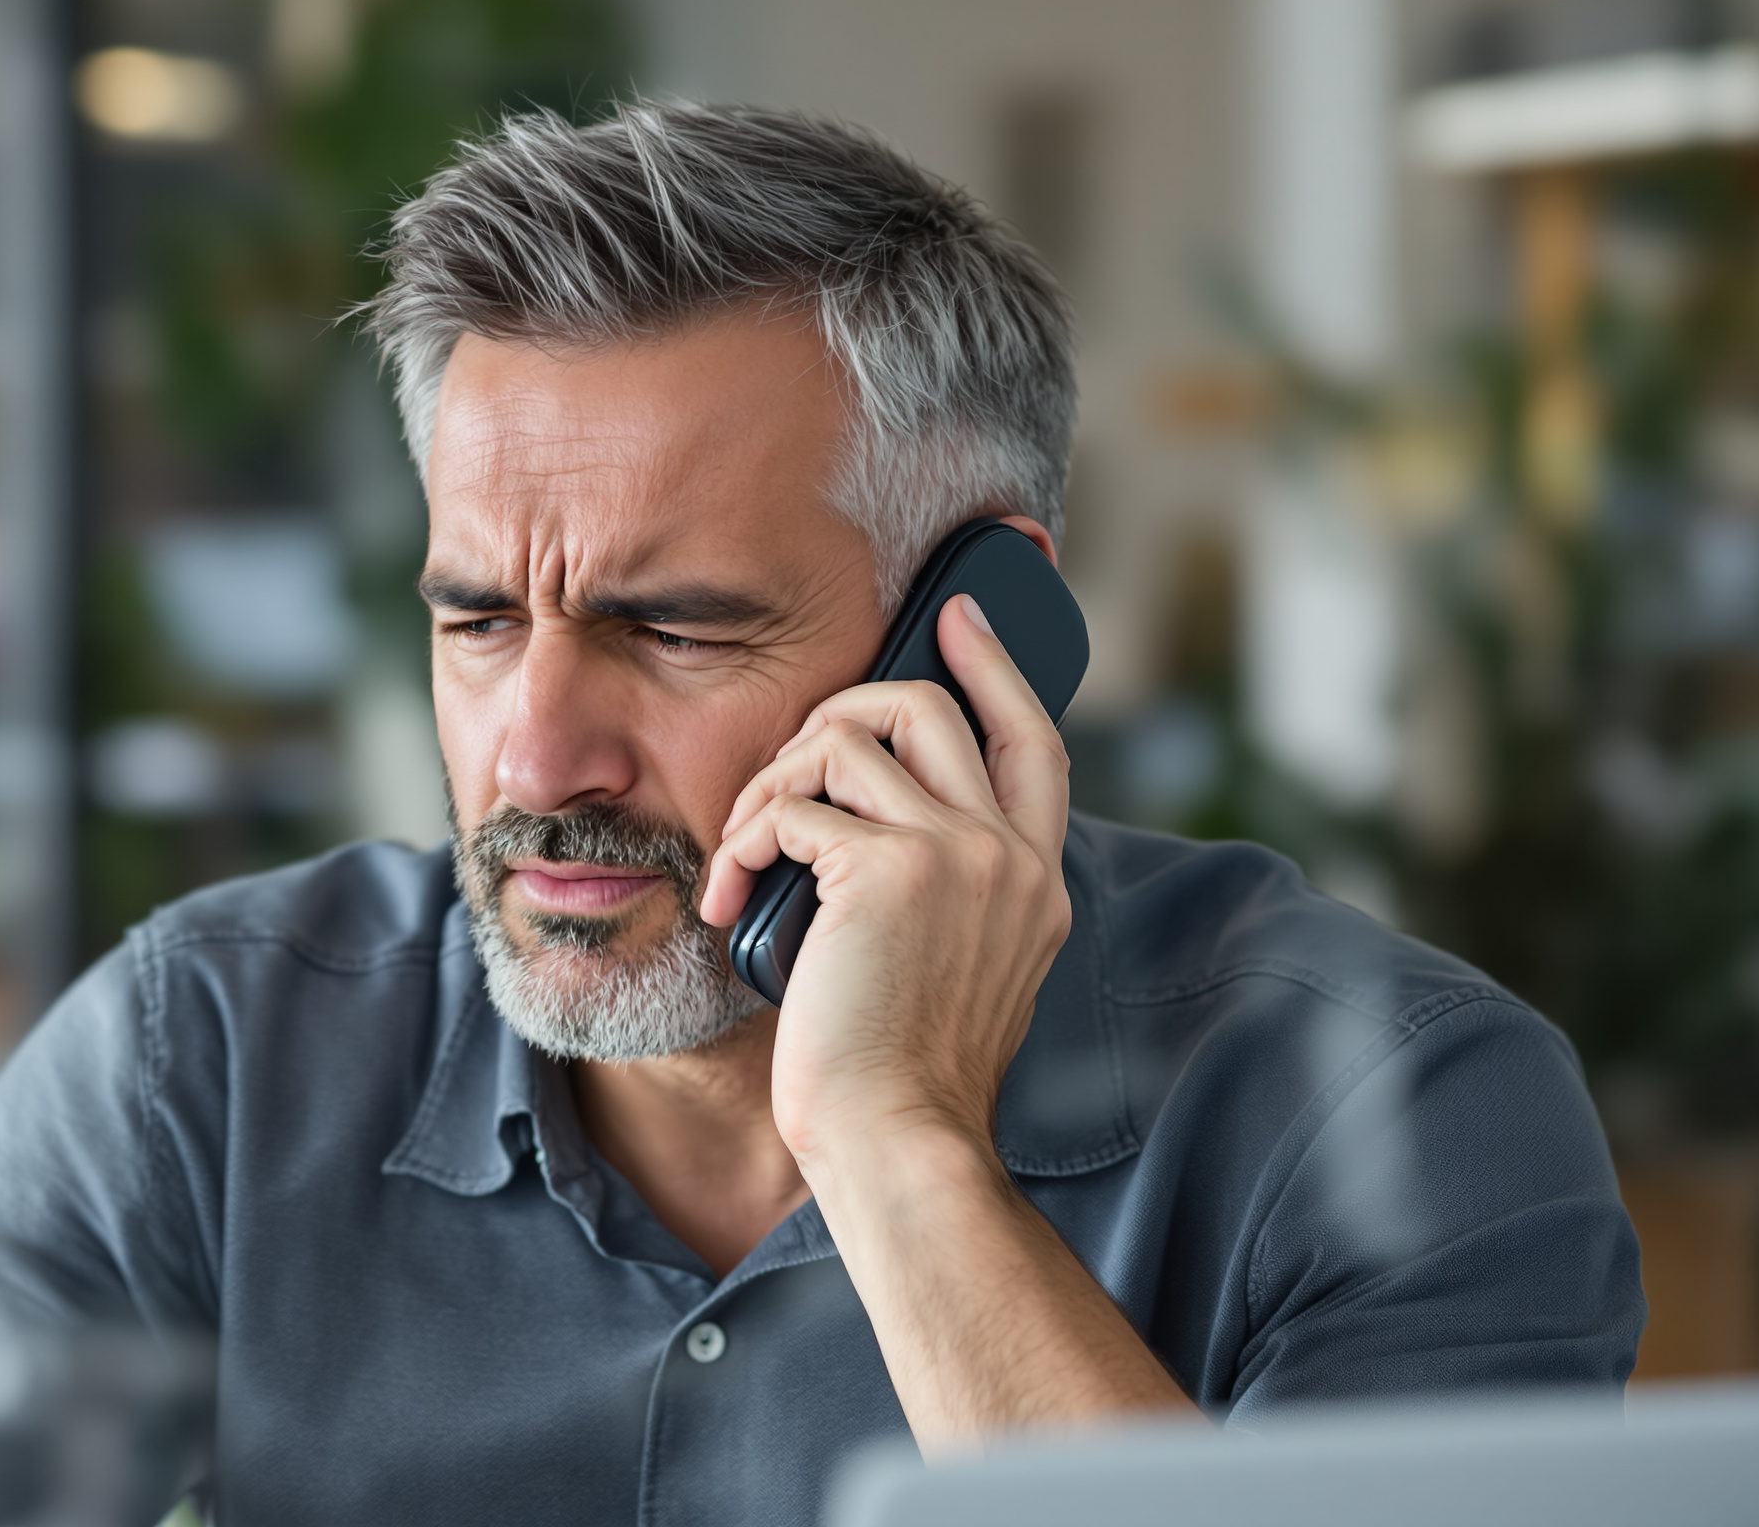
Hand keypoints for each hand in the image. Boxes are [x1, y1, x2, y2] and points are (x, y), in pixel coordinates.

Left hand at [700, 594, 1072, 1167]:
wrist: (897, 1139)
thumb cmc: (900, 1078)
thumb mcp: (955, 971)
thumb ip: (947, 895)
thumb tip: (869, 837)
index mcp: (1035, 882)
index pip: (1033, 739)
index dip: (993, 668)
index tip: (956, 618)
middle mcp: (1008, 856)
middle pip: (928, 705)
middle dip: (836, 710)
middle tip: (784, 765)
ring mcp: (955, 855)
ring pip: (846, 739)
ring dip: (769, 783)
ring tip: (741, 852)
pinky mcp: (885, 870)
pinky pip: (789, 808)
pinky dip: (739, 844)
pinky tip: (723, 897)